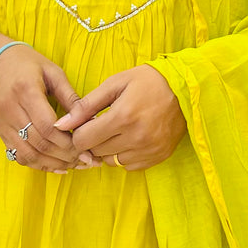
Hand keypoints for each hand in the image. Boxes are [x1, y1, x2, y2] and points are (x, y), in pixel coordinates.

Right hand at [0, 44, 99, 174]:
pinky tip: (57, 166)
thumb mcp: (53, 72)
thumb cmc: (27, 63)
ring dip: (54, 164)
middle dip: (65, 156)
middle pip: (39, 143)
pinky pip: (18, 155)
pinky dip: (39, 165)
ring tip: (75, 165)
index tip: (87, 147)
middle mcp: (10, 109)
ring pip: (28, 154)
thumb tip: (91, 119)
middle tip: (87, 161)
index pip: (47, 126)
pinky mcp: (0, 132)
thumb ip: (70, 97)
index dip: (67, 141)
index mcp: (25, 90)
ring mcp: (2, 123)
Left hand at [53, 65, 187, 170]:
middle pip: (95, 153)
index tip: (85, 123)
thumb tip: (61, 124)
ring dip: (108, 149)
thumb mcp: (115, 84)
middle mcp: (136, 138)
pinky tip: (130, 138)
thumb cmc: (147, 81)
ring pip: (110, 162)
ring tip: (117, 130)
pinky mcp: (157, 157)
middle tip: (101, 124)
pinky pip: (128, 166)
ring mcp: (148, 150)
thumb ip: (86, 105)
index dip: (79, 132)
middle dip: (92, 140)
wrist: (186, 88)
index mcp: (123, 117)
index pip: (83, 140)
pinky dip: (123, 155)